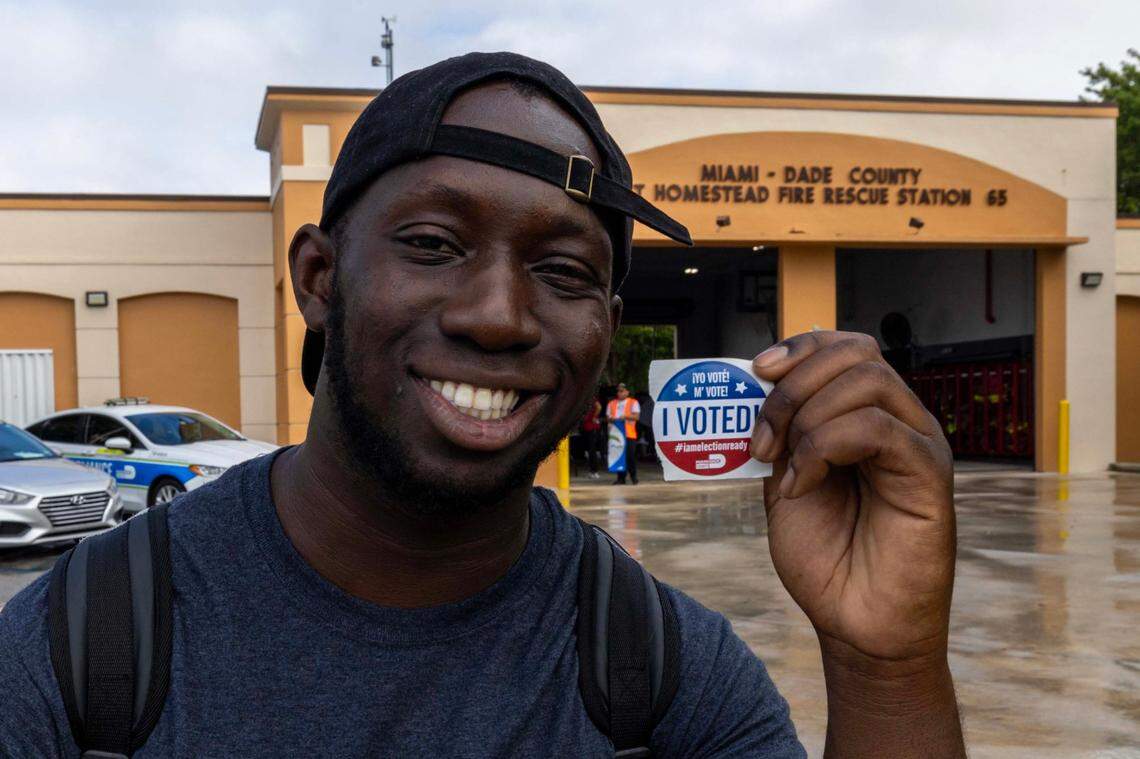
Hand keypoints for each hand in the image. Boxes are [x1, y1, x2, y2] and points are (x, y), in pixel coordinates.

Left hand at [750, 331, 955, 664]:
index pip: (845, 349)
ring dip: (807, 418)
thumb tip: (759, 384)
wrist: (854, 623)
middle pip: (856, 355)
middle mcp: (898, 421)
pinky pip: (879, 429)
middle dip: (793, 385)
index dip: (801, 347)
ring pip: (868, 382)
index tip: (757, 370)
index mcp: (865, 417)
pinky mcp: (930, 474)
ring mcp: (918, 444)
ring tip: (785, 468)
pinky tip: (804, 485)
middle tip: (762, 438)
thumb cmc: (825, 556)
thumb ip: (782, 432)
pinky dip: (826, 448)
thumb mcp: (786, 479)